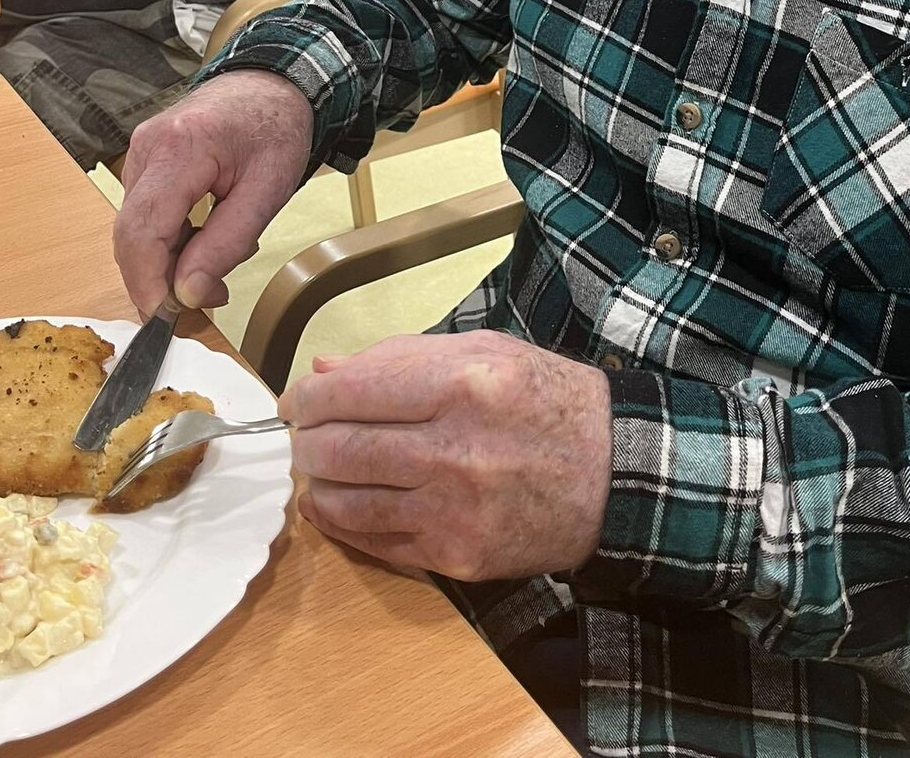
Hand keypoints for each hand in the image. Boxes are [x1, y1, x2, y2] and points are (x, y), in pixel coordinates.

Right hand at [113, 71, 312, 316]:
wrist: (273, 83)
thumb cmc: (277, 127)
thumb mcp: (268, 191)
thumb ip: (227, 243)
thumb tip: (187, 293)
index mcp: (180, 148)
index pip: (143, 230)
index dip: (147, 281)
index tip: (165, 317)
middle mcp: (148, 147)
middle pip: (132, 233)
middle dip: (159, 278)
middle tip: (204, 300)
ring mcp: (141, 152)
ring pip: (137, 228)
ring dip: (168, 259)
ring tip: (215, 266)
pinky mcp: (144, 161)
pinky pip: (145, 213)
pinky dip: (169, 239)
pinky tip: (203, 241)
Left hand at [281, 330, 612, 582]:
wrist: (613, 476)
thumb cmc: (547, 401)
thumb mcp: (485, 352)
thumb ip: (400, 357)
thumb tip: (323, 371)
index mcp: (462, 384)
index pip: (350, 392)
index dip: (306, 398)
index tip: (296, 400)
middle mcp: (455, 448)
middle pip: (339, 449)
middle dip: (306, 441)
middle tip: (304, 435)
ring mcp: (454, 510)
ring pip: (345, 501)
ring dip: (317, 483)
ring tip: (320, 468)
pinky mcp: (456, 557)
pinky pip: (374, 542)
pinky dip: (343, 523)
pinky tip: (339, 504)